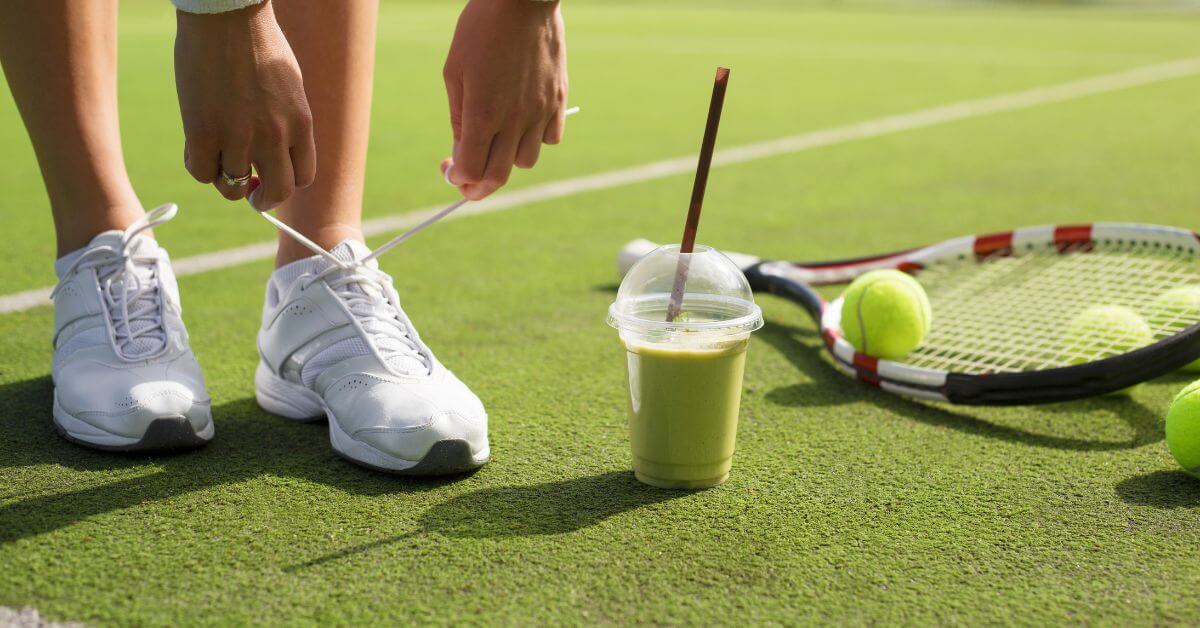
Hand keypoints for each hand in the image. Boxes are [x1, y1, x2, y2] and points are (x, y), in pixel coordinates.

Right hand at [174, 1, 314, 210]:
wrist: (226, 16)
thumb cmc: (256, 43)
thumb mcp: (288, 86)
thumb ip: (285, 120)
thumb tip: (273, 152)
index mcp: (300, 124)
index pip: (304, 176)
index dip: (286, 182)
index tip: (272, 177)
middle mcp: (275, 136)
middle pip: (277, 192)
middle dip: (263, 199)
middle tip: (251, 195)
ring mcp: (239, 136)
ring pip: (234, 187)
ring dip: (226, 180)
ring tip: (218, 160)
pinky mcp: (203, 132)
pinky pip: (202, 172)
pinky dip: (200, 167)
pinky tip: (197, 147)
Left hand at [442, 0, 566, 200]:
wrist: (523, 0)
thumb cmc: (481, 30)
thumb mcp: (455, 71)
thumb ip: (459, 115)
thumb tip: (461, 148)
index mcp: (483, 113)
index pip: (471, 170)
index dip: (458, 179)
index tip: (451, 172)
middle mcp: (514, 119)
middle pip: (498, 176)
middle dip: (479, 187)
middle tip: (469, 182)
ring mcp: (540, 112)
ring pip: (526, 161)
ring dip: (509, 160)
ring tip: (499, 141)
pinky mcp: (558, 100)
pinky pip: (551, 138)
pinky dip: (536, 139)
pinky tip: (525, 122)